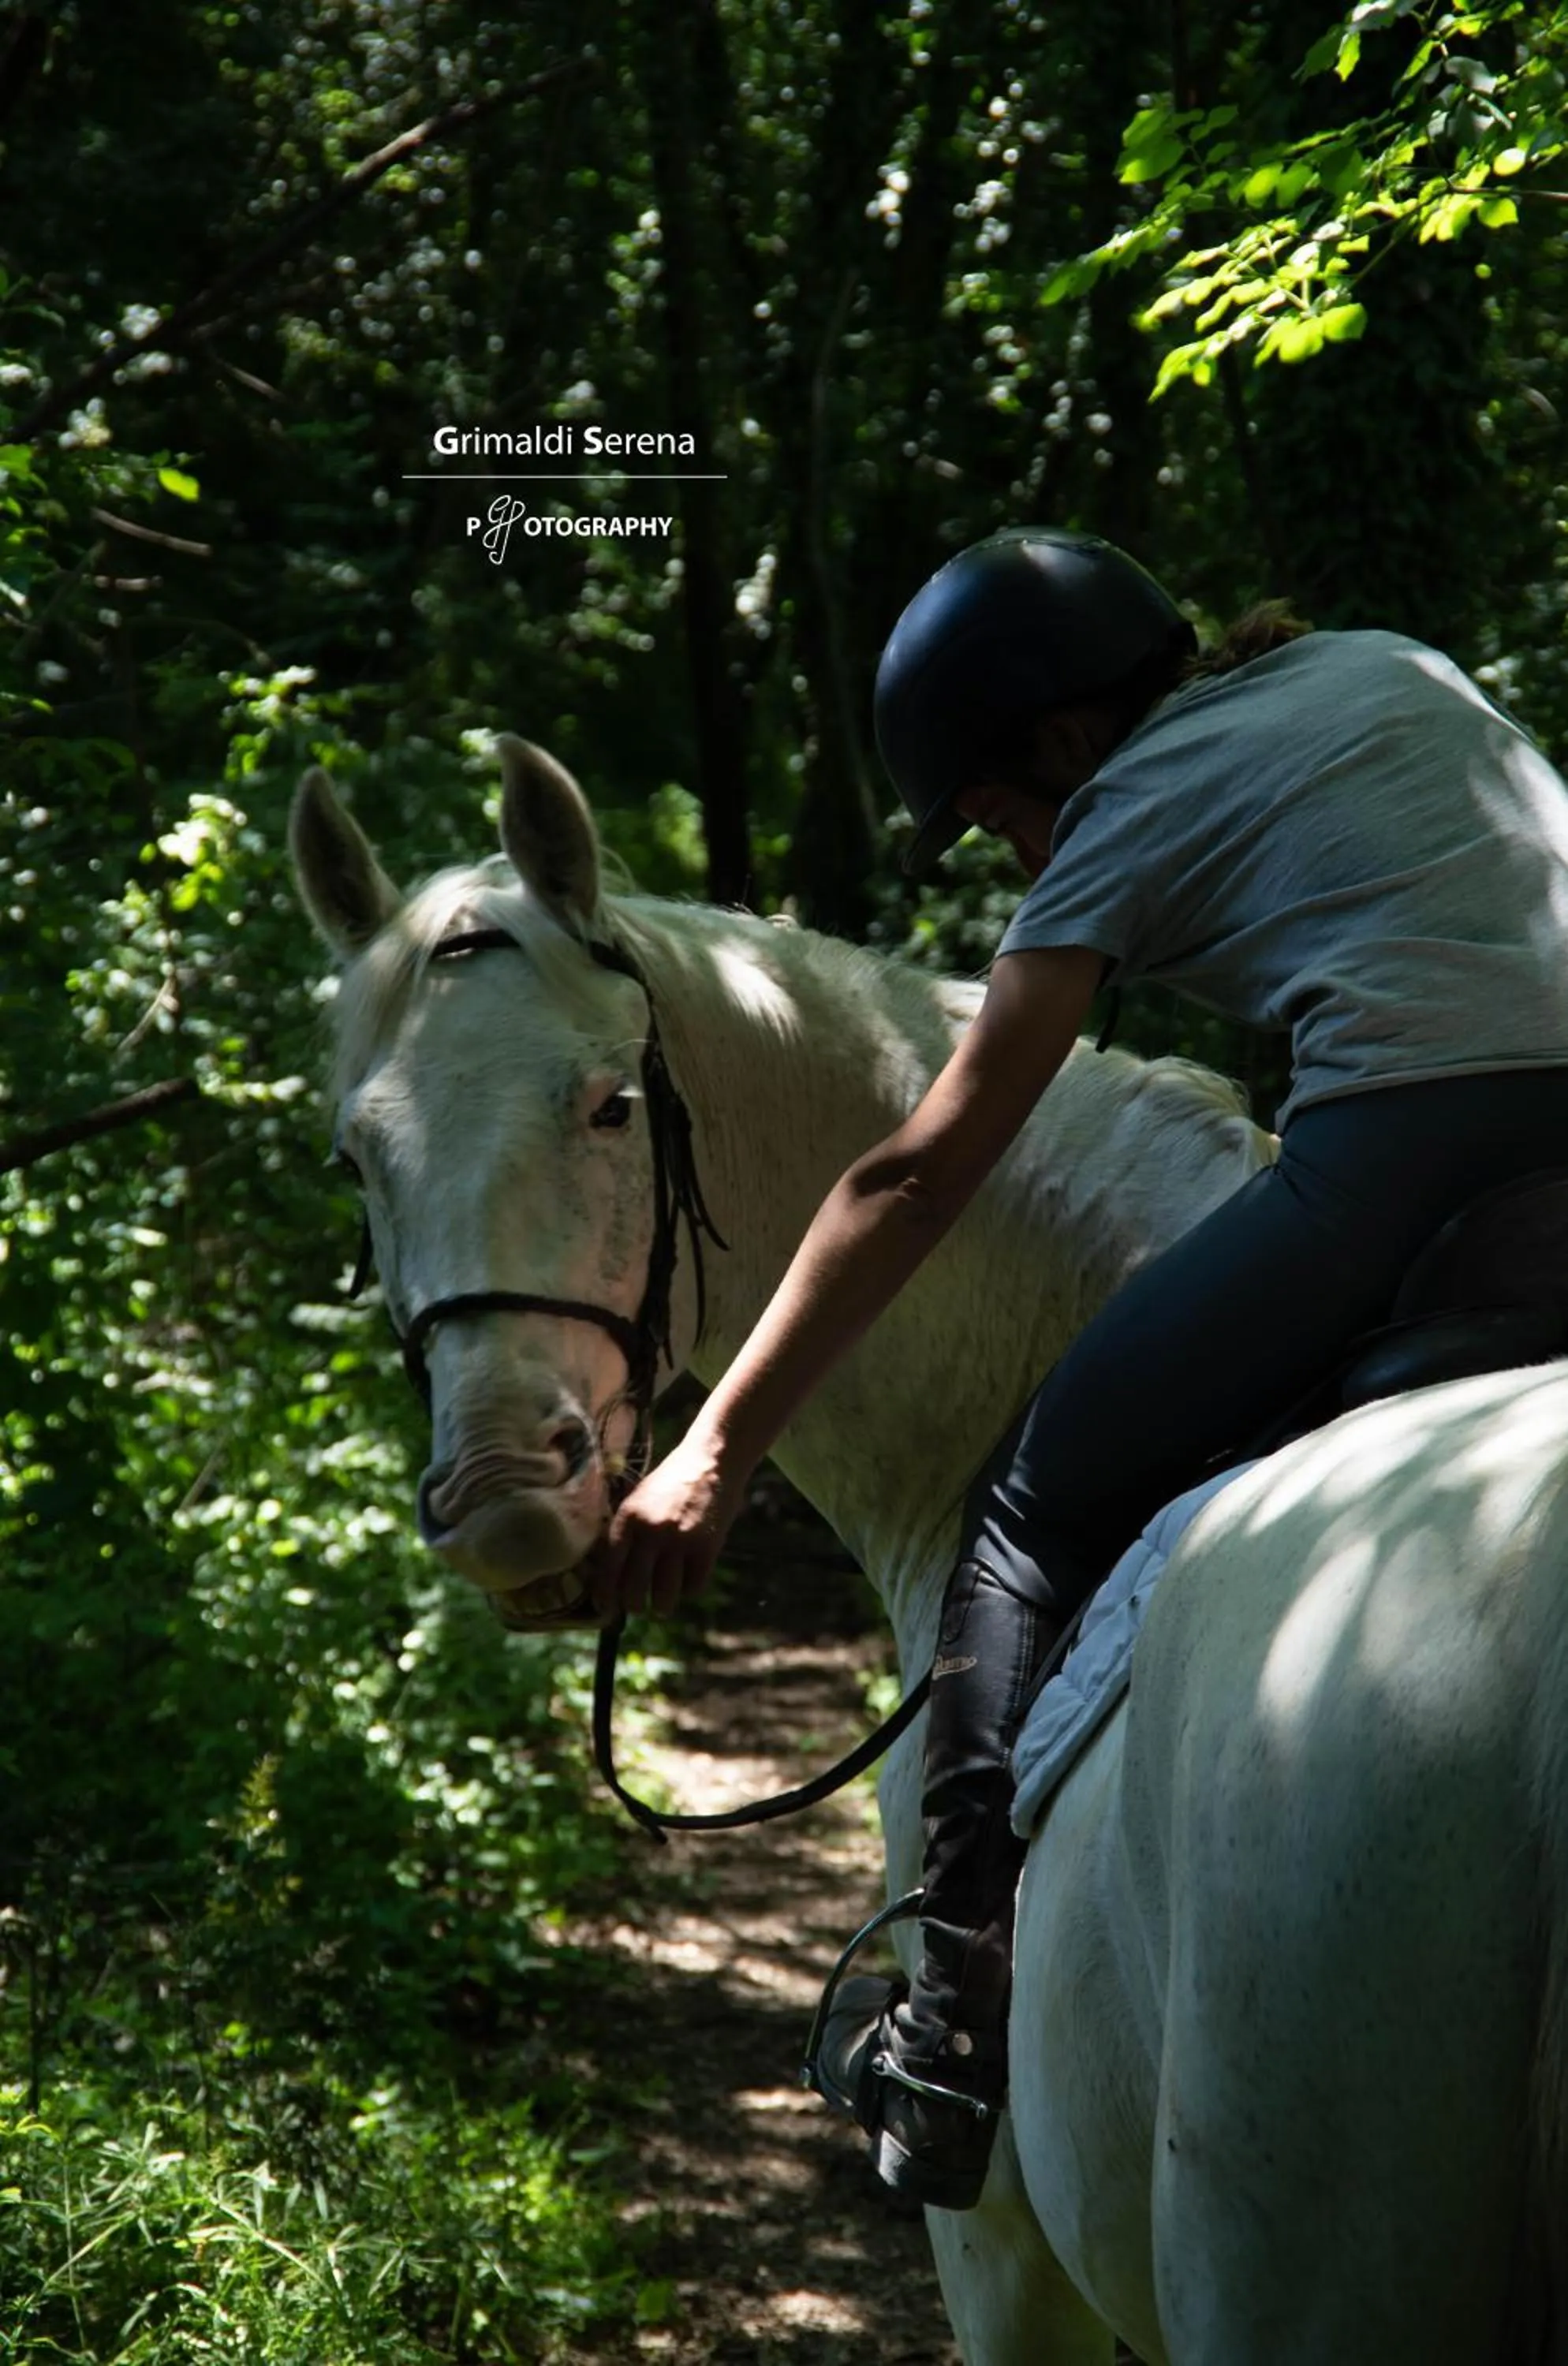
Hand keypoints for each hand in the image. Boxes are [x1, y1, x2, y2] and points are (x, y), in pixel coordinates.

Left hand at [587, 1430, 745, 1619]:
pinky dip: (689, 1590)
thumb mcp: (637, 1499)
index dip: (605, 1594)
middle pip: (635, 1588)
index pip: (609, 1568)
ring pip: (665, 1594)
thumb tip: (610, 1572)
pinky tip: (687, 1582)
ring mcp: (680, 1541)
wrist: (711, 1461)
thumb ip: (625, 1531)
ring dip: (662, 1606)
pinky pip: (693, 1585)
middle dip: (634, 1606)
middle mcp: (651, 1532)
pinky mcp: (706, 1547)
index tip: (604, 1607)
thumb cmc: (670, 1481)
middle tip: (637, 1607)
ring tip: (661, 1606)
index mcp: (628, 1519)